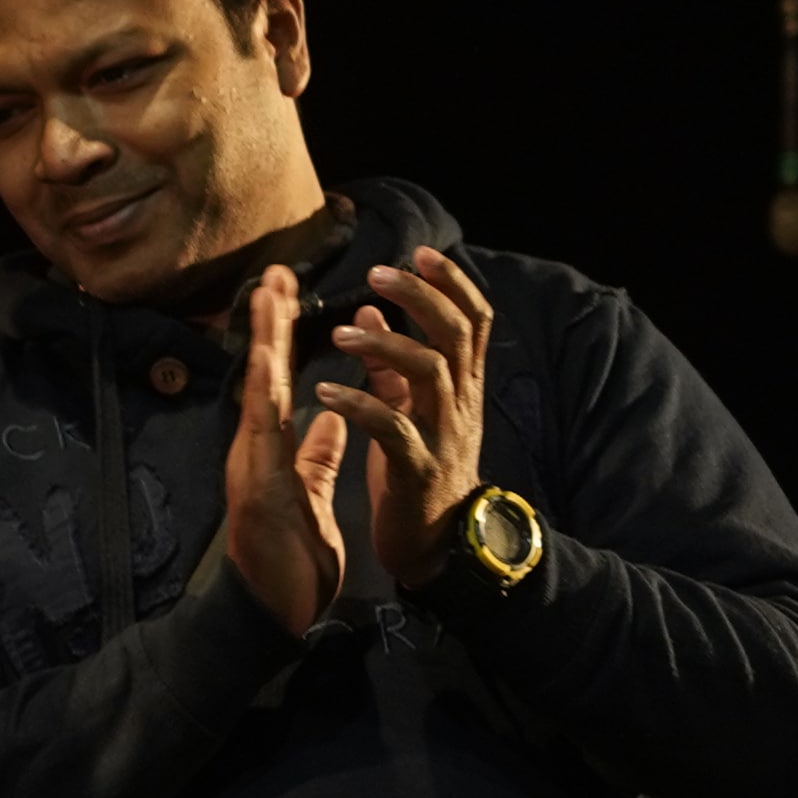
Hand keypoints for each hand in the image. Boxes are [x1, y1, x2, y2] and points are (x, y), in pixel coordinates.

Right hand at [221, 263, 354, 637]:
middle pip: (262, 377)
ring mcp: (252, 469)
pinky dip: (266, 398)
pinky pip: (265, 437)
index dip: (284, 337)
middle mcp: (255, 452)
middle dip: (270, 325)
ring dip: (263, 346)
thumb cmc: (290, 560)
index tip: (289, 292)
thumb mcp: (310, 496)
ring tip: (269, 300)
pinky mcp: (259, 490)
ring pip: (257, 395)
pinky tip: (270, 365)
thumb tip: (331, 418)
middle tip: (275, 274)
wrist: (274, 612)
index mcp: (271, 452)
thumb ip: (317, 455)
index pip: (279, 383)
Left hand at [314, 246, 498, 583]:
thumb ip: (392, 363)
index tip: (419, 252)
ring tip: (341, 331)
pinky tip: (325, 392)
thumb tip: (373, 308)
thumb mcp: (413, 410)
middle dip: (422, 297)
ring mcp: (443, 436)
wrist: (439, 545)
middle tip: (379, 272)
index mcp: (460, 387)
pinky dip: (360, 405)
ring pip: (430, 372)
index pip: (472, 321)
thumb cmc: (421, 472)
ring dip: (386, 345)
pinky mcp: (417, 470)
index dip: (451, 284)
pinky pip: (393, 429)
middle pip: (457, 334)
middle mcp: (460, 404)